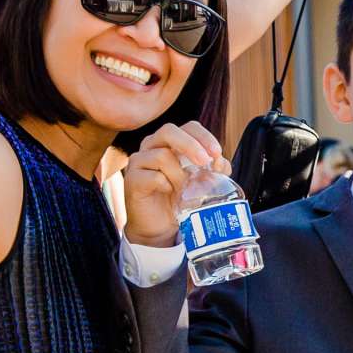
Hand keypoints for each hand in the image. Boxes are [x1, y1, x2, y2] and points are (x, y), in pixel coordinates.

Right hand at [121, 122, 226, 248]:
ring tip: (183, 188)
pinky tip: (169, 193)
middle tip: (205, 162)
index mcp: (171, 142)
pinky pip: (153, 176)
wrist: (159, 226)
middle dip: (190, 145)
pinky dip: (166, 185)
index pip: (188, 127)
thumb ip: (213, 170)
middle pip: (169, 131)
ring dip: (179, 174)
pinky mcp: (132, 180)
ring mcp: (139, 161)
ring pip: (161, 155)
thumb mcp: (201, 182)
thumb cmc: (179, 198)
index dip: (204, 136)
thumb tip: (221, 162)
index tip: (217, 153)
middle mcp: (152, 146)